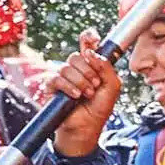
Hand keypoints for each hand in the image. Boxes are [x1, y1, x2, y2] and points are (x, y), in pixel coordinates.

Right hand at [48, 30, 121, 157]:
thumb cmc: (100, 107)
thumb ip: (106, 67)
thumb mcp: (112, 87)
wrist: (87, 127)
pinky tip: (76, 96)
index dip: (88, 37)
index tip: (93, 37)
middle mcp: (76, 69)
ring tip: (87, 94)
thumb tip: (92, 52)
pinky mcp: (51, 87)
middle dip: (89, 71)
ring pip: (67, 67)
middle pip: (77, 56)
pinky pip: (56, 78)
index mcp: (91, 65)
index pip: (87, 45)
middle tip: (95, 85)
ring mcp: (63, 77)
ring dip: (81, 82)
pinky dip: (69, 87)